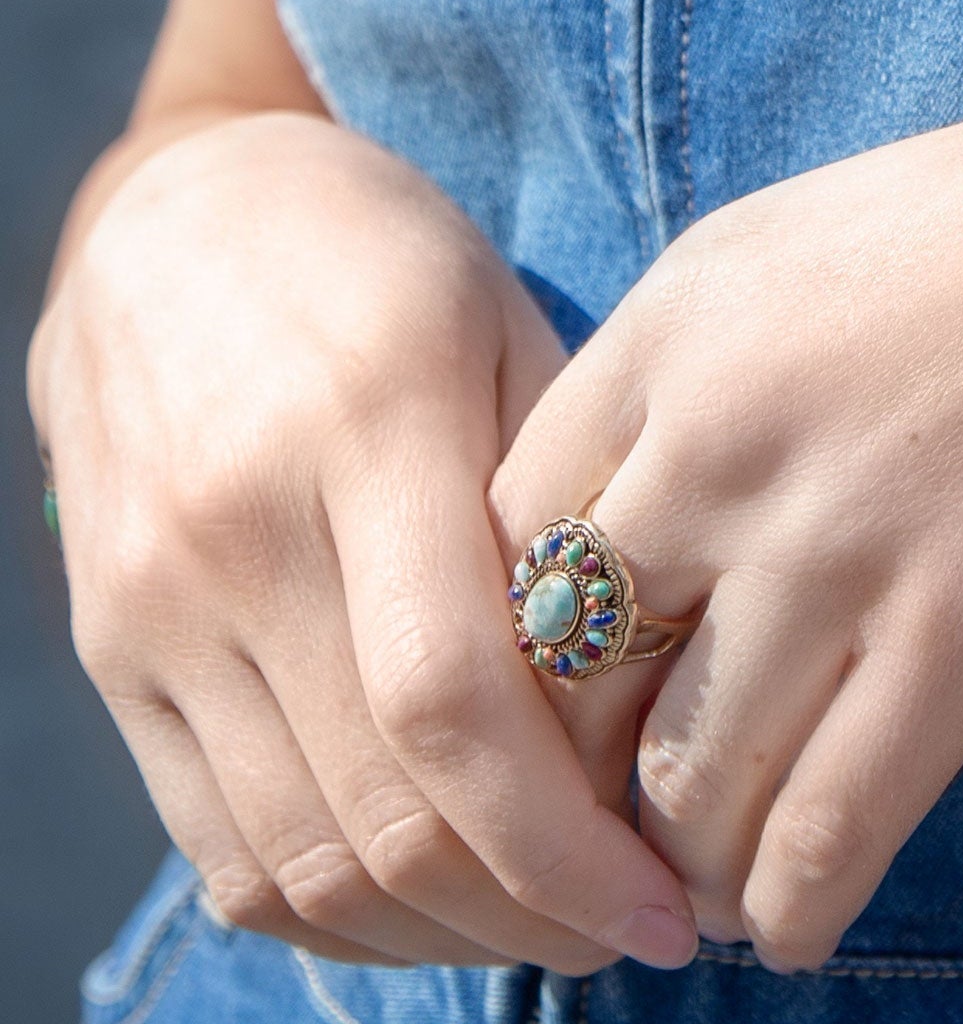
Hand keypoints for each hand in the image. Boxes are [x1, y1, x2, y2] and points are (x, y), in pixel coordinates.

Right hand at [29, 113, 696, 970]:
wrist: (174, 217)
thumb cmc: (381, 256)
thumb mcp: (503, 320)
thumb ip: (557, 502)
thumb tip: (639, 692)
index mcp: (367, 428)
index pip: (453, 706)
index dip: (566, 844)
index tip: (667, 903)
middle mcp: (238, 535)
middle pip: (381, 812)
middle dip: (528, 914)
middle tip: (636, 931)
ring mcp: (152, 606)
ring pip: (297, 858)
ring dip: (439, 931)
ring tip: (551, 925)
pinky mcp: (108, 651)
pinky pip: (214, 842)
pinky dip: (332, 904)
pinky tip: (433, 895)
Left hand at [491, 12, 962, 969]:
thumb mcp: (819, 241)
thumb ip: (710, 364)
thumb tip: (652, 506)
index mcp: (677, 325)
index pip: (507, 534)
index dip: (518, 645)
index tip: (559, 703)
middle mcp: (720, 440)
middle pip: (565, 669)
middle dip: (568, 776)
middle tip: (595, 832)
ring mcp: (836, 544)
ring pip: (682, 775)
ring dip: (676, 862)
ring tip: (693, 895)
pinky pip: (821, 829)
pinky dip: (788, 903)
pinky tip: (790, 926)